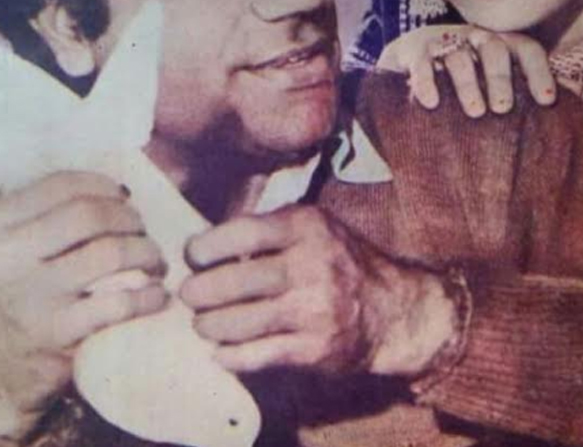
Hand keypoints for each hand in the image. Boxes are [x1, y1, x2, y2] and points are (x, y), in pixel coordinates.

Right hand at [0, 172, 167, 439]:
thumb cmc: (11, 303)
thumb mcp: (5, 253)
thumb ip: (42, 218)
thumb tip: (118, 190)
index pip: (60, 185)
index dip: (104, 186)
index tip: (125, 199)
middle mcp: (3, 256)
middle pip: (89, 213)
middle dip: (130, 219)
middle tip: (144, 234)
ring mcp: (29, 295)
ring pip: (110, 252)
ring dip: (147, 253)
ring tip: (155, 263)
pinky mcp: (55, 333)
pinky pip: (120, 302)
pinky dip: (149, 296)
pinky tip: (157, 297)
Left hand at [179, 205, 456, 376]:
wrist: (393, 311)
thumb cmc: (340, 263)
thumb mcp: (314, 226)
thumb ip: (267, 227)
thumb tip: (207, 243)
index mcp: (307, 228)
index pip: (239, 233)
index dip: (204, 248)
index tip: (192, 257)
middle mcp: (311, 266)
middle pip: (232, 281)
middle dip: (198, 292)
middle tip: (190, 295)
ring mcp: (313, 310)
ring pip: (238, 322)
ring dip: (208, 326)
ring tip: (203, 324)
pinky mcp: (314, 349)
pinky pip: (256, 356)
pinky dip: (230, 356)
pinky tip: (221, 352)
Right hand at [376, 25, 555, 117]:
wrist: (406, 57)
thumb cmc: (459, 74)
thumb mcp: (489, 76)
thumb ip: (521, 85)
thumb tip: (569, 101)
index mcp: (498, 42)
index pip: (525, 48)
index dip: (538, 72)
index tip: (547, 101)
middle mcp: (473, 37)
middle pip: (493, 48)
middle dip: (500, 78)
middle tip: (504, 108)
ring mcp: (442, 41)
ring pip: (459, 56)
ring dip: (468, 83)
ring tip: (475, 112)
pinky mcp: (413, 50)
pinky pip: (422, 63)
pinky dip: (427, 81)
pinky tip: (431, 103)